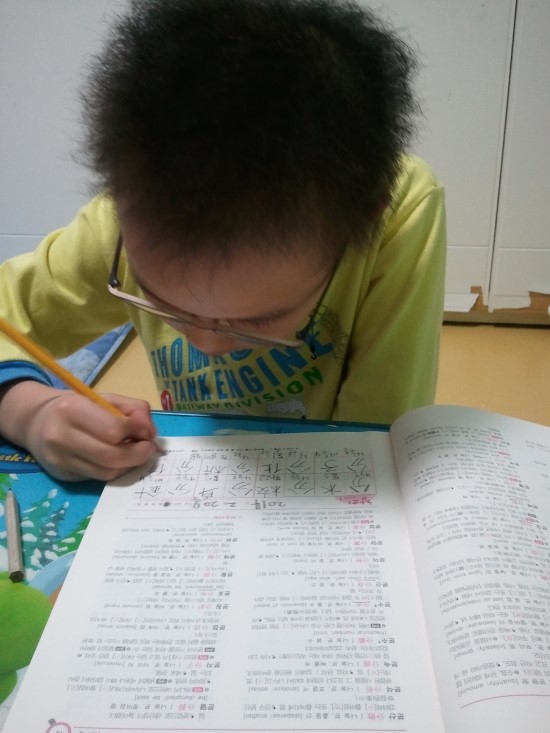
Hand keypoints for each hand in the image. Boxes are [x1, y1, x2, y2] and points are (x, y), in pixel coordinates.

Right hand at [0, 381, 157, 480]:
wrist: (37, 422)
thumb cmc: (78, 407)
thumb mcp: (104, 399)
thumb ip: (133, 409)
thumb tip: (150, 433)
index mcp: (72, 409)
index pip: (114, 429)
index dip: (137, 431)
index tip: (147, 431)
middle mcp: (61, 436)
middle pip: (112, 456)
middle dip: (138, 454)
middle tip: (149, 448)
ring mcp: (60, 459)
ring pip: (107, 472)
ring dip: (130, 464)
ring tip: (136, 453)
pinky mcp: (63, 475)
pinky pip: (99, 478)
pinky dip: (116, 470)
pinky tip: (119, 460)